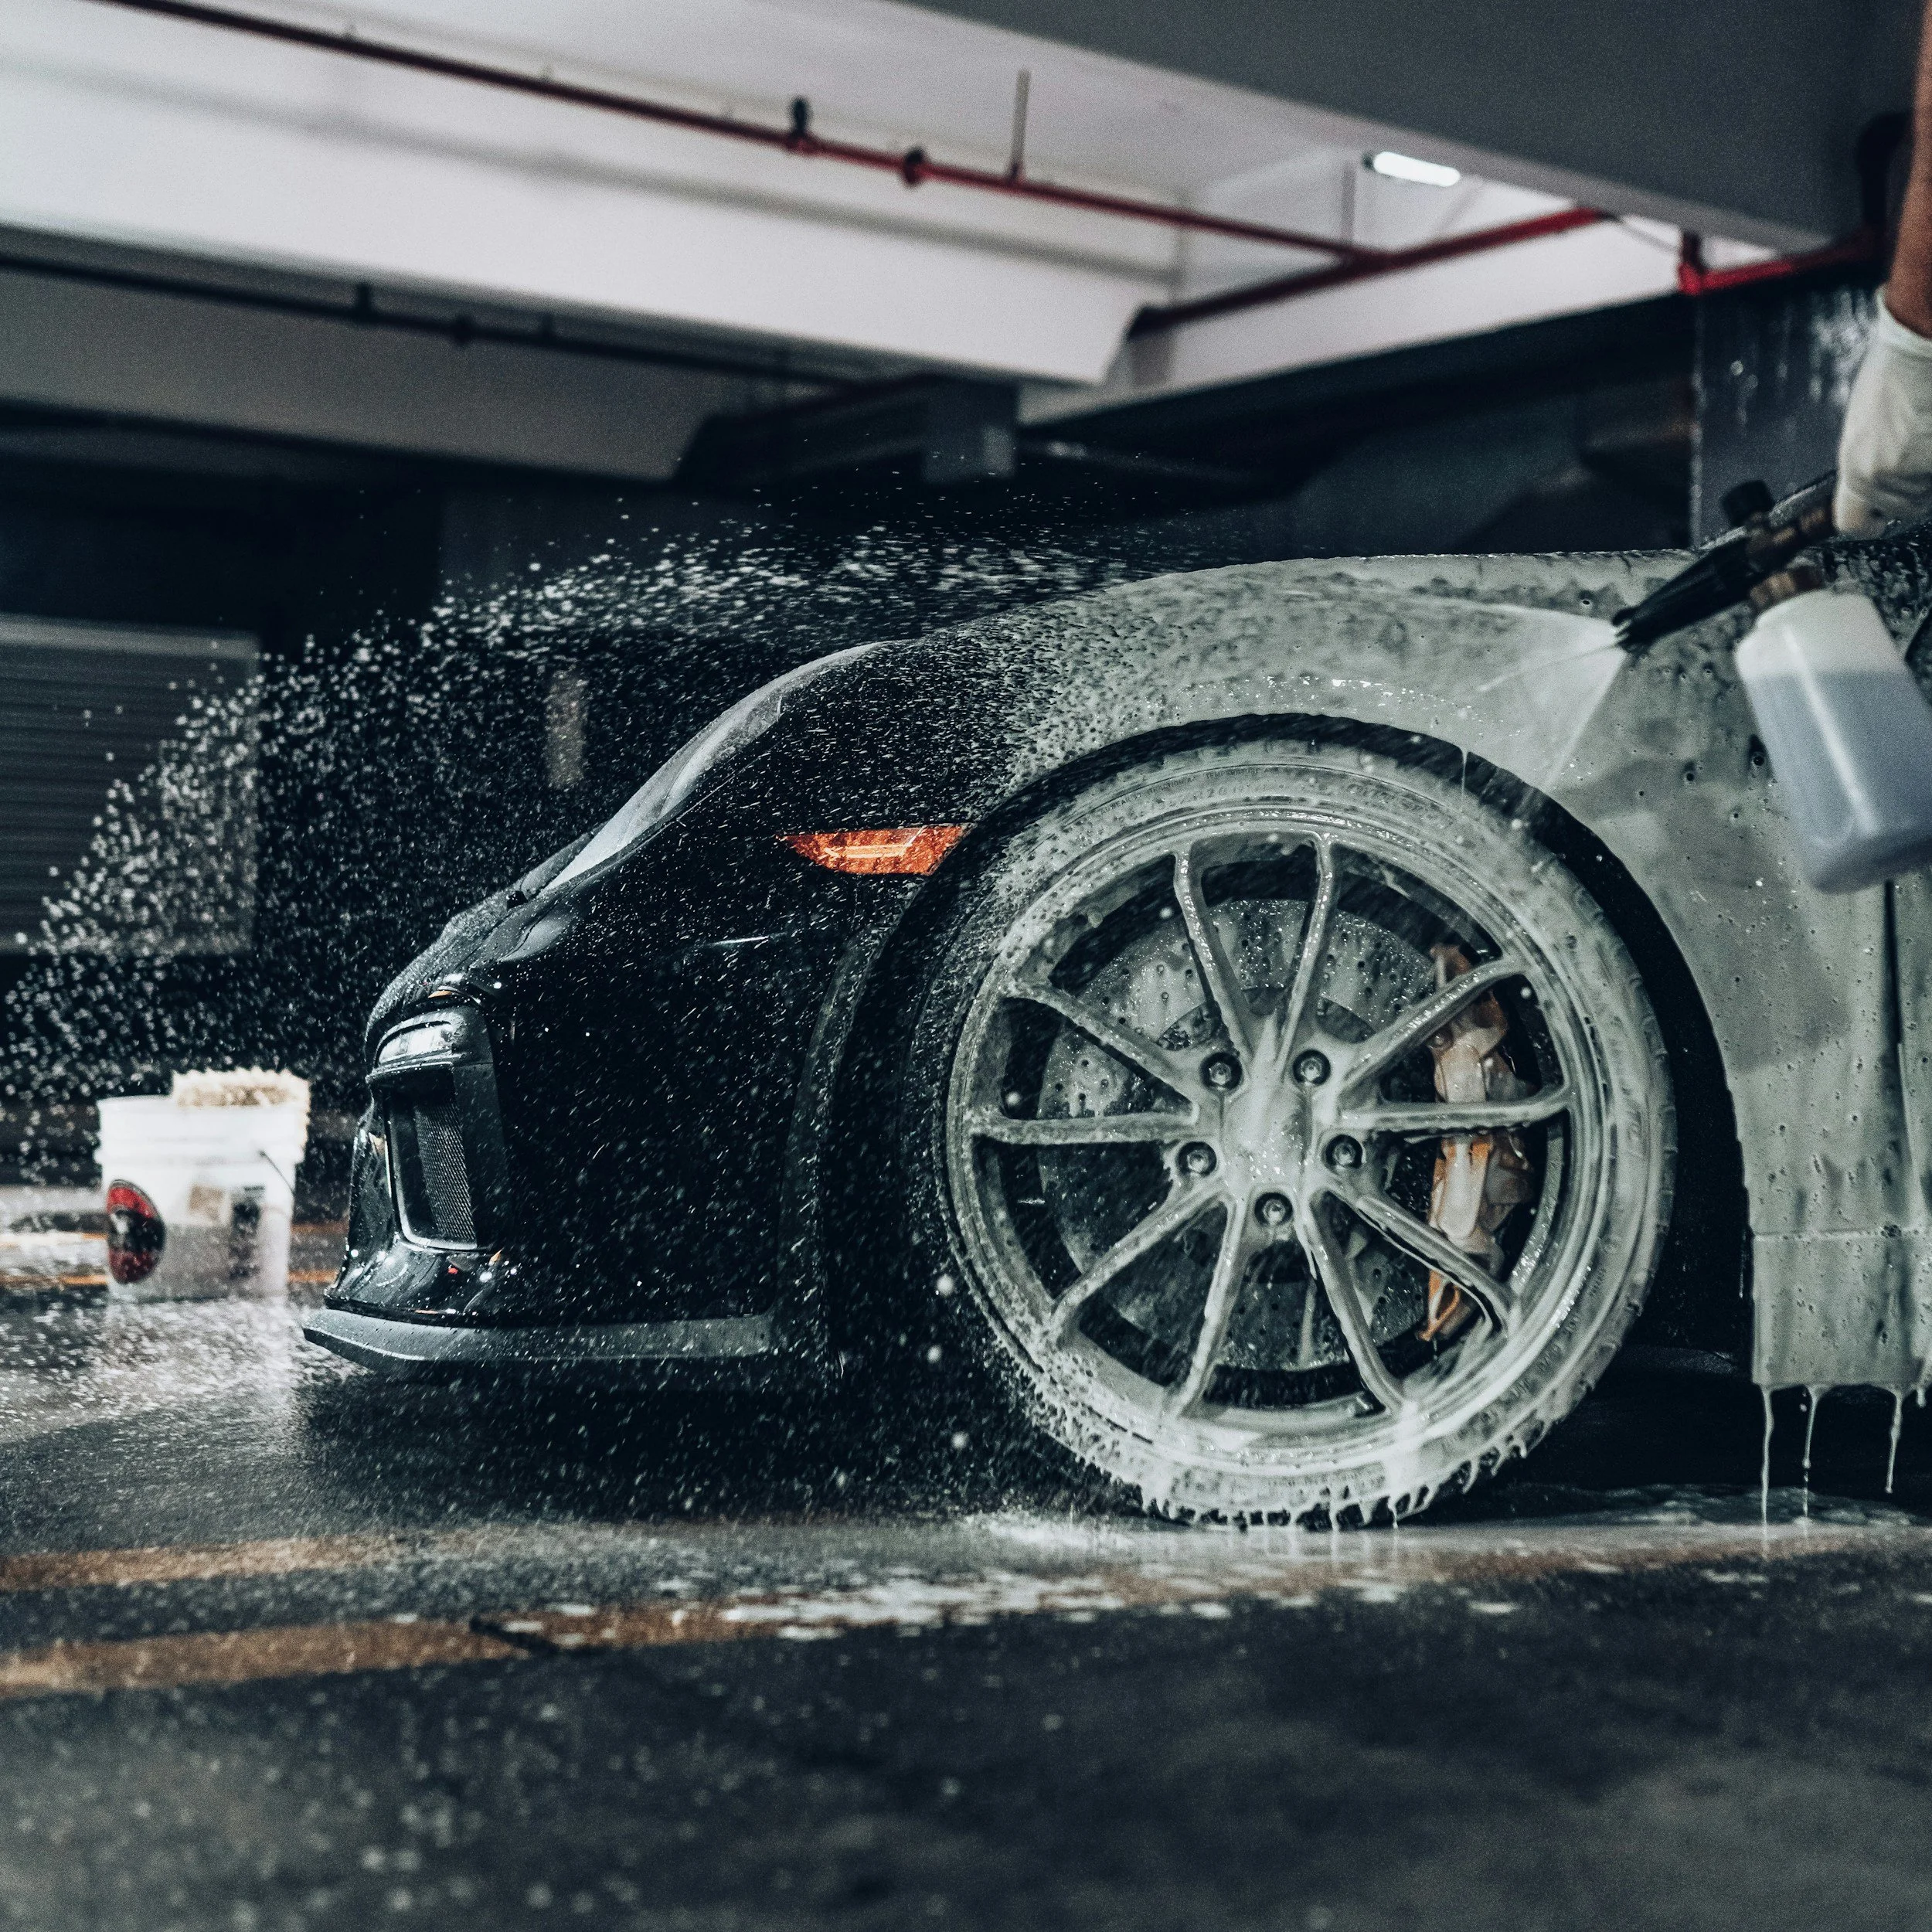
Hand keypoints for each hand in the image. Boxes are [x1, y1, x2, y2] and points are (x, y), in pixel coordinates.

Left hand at [1836, 293, 1931, 534]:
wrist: (1921, 340)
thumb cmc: (1898, 369)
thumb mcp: (1866, 423)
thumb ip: (1871, 456)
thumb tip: (1882, 473)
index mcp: (1853, 465)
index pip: (1851, 521)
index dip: (1869, 523)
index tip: (1880, 520)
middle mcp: (1880, 474)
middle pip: (1905, 508)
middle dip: (1917, 489)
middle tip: (1921, 457)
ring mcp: (1916, 469)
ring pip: (1929, 492)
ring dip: (1931, 471)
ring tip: (1927, 430)